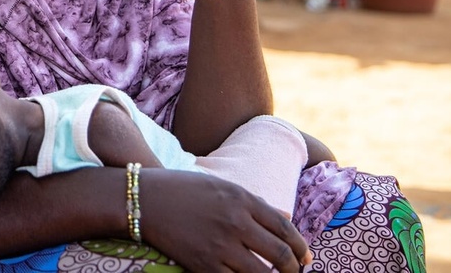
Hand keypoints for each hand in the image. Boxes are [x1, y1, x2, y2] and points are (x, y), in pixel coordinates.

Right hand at [140, 169, 310, 272]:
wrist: (144, 199)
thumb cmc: (183, 189)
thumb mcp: (222, 186)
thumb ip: (256, 203)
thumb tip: (287, 218)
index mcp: (241, 199)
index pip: (284, 228)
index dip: (300, 246)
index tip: (305, 257)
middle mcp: (235, 222)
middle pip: (279, 254)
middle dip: (294, 269)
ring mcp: (219, 245)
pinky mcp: (203, 265)